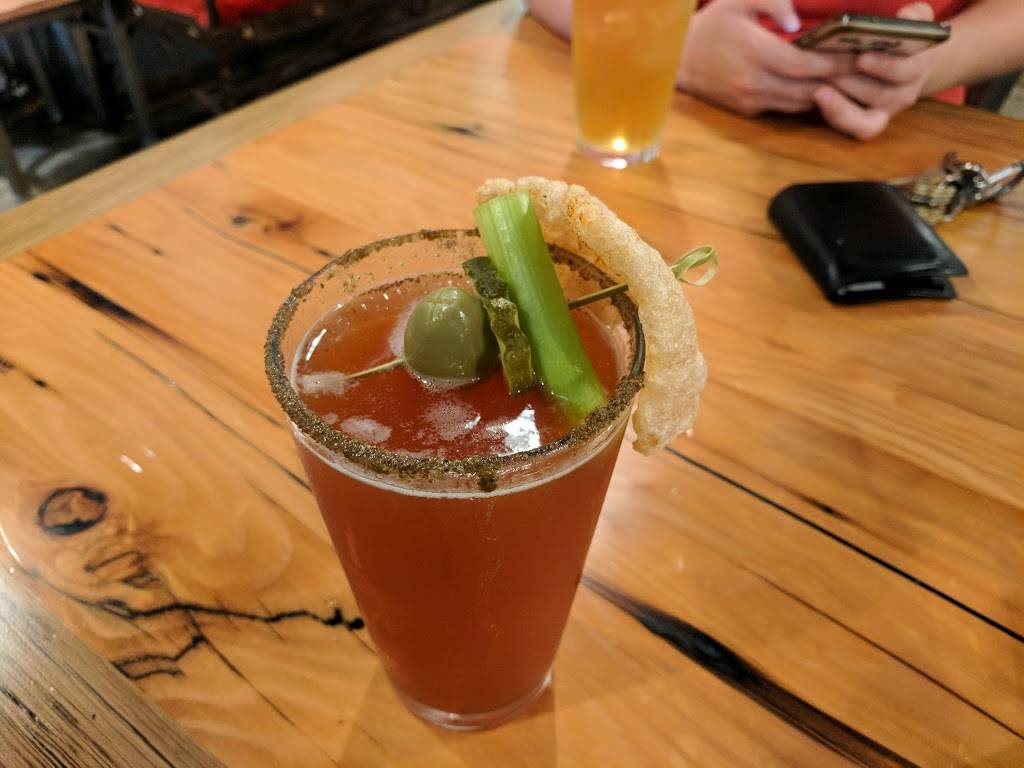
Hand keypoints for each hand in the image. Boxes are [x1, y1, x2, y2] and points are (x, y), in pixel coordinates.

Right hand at [677, 0, 855, 115]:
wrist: (674, 60)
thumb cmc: (710, 25)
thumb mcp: (737, 0)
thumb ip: (772, 2)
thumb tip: (800, 23)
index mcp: (753, 53)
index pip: (804, 64)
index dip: (834, 62)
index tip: (860, 53)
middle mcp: (753, 83)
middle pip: (807, 87)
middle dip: (839, 79)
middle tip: (866, 68)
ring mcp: (750, 100)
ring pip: (799, 102)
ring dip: (826, 93)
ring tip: (850, 78)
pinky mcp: (747, 110)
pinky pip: (785, 107)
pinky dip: (806, 98)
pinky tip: (823, 86)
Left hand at [814, 2, 939, 139]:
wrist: (907, 67)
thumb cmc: (903, 41)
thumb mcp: (914, 23)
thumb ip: (914, 18)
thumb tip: (905, 17)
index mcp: (916, 68)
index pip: (905, 71)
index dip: (884, 66)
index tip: (861, 58)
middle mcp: (902, 95)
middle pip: (879, 95)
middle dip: (850, 83)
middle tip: (825, 73)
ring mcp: (884, 112)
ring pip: (863, 118)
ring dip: (839, 102)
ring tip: (818, 88)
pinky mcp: (865, 123)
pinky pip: (852, 128)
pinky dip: (835, 116)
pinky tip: (817, 98)